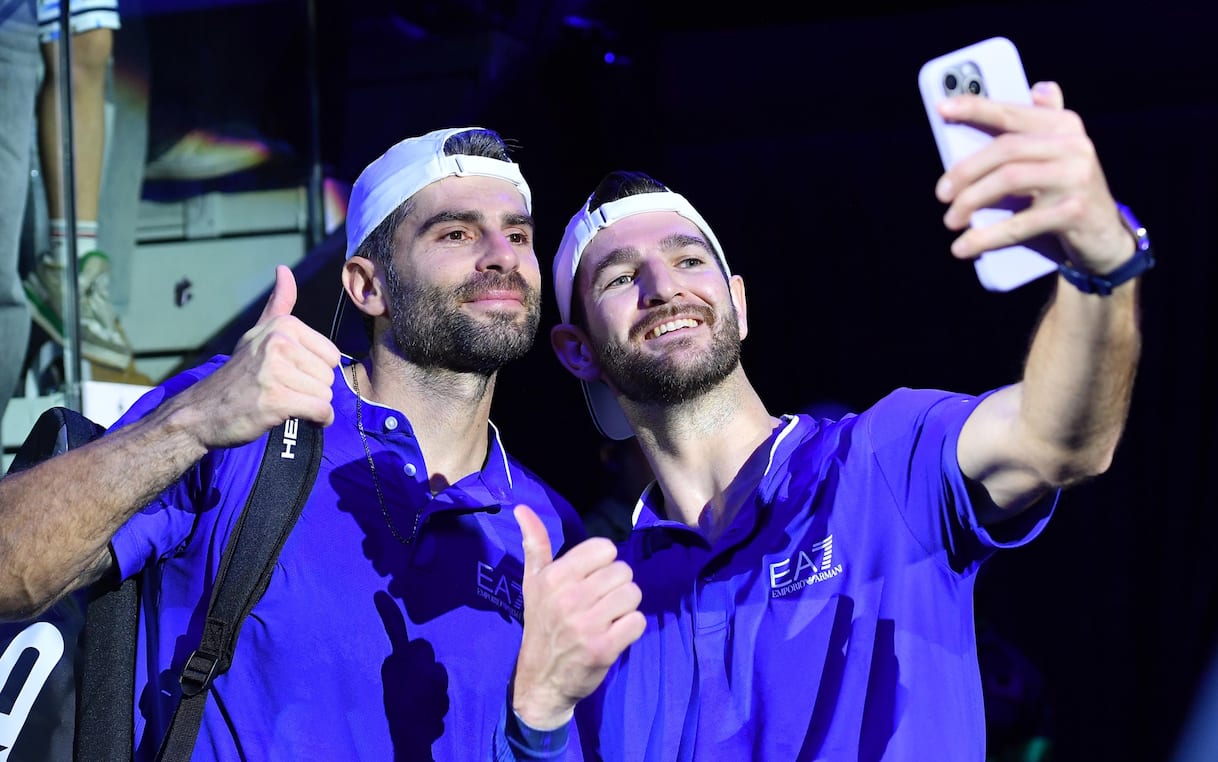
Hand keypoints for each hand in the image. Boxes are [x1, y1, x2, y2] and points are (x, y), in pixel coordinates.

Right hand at [183, 265, 340, 448]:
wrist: (202, 412)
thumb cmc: (238, 374)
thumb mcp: (257, 333)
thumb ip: (278, 304)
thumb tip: (284, 270)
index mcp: (283, 326)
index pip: (331, 355)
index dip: (315, 371)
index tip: (291, 375)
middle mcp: (280, 343)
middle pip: (329, 376)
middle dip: (313, 390)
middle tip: (284, 391)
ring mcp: (277, 371)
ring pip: (325, 395)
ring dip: (311, 406)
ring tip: (284, 402)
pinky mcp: (277, 399)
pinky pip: (321, 411)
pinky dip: (318, 420)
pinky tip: (299, 418)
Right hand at [510, 504, 644, 729]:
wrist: (541, 680)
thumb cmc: (541, 625)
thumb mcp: (533, 584)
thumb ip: (534, 544)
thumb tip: (522, 508)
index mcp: (554, 577)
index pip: (604, 548)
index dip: (604, 564)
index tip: (591, 581)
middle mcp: (569, 597)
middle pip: (623, 571)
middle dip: (617, 588)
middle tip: (600, 604)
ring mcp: (587, 624)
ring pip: (633, 594)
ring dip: (626, 608)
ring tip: (608, 619)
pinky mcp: (604, 648)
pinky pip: (638, 622)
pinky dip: (631, 629)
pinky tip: (614, 635)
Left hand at [935, 81, 1135, 274]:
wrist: (1105, 237)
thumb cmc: (1066, 193)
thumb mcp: (1056, 157)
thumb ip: (1043, 125)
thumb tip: (1039, 86)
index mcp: (1064, 126)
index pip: (1012, 113)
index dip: (975, 108)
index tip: (942, 109)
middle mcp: (1073, 146)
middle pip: (1005, 149)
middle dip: (966, 170)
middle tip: (941, 193)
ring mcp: (1076, 178)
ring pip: (1009, 180)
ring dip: (971, 200)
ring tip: (951, 220)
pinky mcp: (1074, 212)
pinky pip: (1019, 224)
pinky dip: (985, 237)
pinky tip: (963, 247)